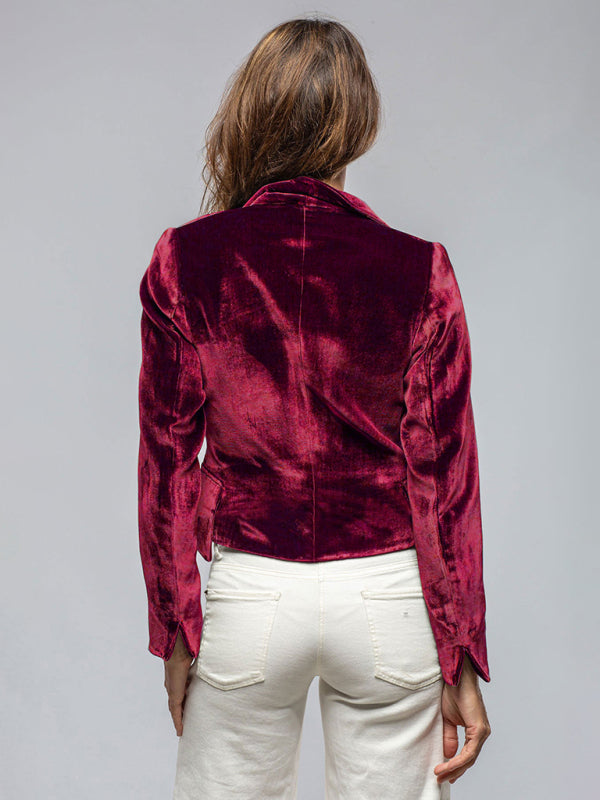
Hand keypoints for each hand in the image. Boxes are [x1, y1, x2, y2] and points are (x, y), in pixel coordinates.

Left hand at [164, 629, 194, 735]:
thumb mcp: (196, 659)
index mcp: (176, 678)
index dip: (183, 700)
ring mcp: (172, 692)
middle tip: (184, 722)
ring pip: (175, 710)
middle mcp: (172, 687)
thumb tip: (211, 656)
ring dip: (178, 720)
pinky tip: (180, 731)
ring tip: (182, 729)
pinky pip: (176, 714)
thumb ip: (201, 662)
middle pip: (175, 704)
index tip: (187, 707)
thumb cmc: (185, 651)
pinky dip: (178, 722)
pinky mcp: (174, 697)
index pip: (179, 693)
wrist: (177, 652)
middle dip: (179, 713)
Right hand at [433, 653, 491, 784]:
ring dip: (454, 768)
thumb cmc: (453, 692)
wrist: (457, 676)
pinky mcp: (480, 728)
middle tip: (440, 779)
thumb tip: (448, 755)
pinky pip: (470, 751)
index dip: (455, 767)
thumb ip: (450, 737)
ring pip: (470, 758)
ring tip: (440, 774)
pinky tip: (447, 764)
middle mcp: (482, 733)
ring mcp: (483, 731)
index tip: (443, 774)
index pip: (467, 755)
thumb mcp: (448, 719)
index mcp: (476, 731)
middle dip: (454, 772)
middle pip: (470, 760)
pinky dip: (458, 760)